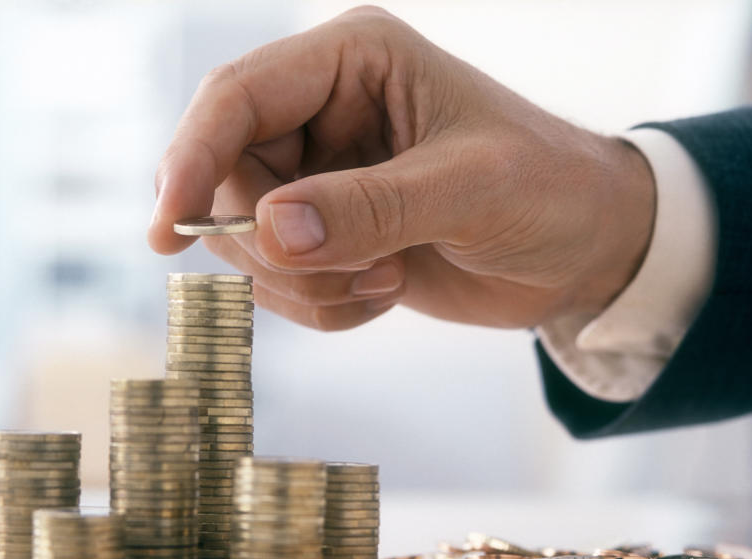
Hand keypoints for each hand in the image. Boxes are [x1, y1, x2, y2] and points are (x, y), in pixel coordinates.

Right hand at [149, 7, 654, 330]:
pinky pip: (282, 280)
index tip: (166, 235)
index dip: (191, 161)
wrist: (585, 249)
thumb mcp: (471, 190)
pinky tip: (388, 292)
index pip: (236, 99)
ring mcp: (324, 176)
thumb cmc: (550, 190)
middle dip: (278, 247)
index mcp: (352, 61)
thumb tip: (268, 230)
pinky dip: (324, 306)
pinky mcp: (333, 233)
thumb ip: (372, 207)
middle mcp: (324, 112)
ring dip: (307, 283)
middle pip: (229, 179)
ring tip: (388, 278)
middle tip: (358, 271)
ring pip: (249, 240)